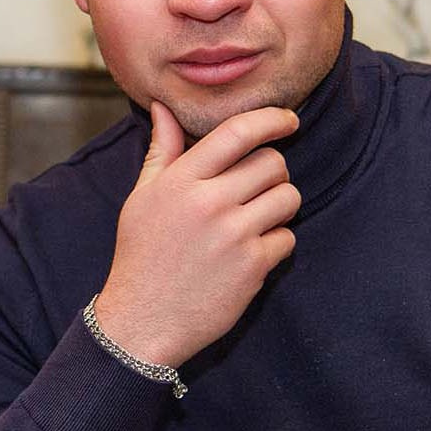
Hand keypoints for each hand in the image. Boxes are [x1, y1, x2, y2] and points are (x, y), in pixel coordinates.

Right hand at [94, 100, 300, 368]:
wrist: (142, 322)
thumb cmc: (142, 256)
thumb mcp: (142, 198)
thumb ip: (161, 151)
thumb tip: (164, 108)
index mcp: (181, 181)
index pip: (238, 132)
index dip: (271, 119)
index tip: (288, 120)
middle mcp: (209, 203)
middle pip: (272, 163)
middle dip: (272, 172)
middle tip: (257, 189)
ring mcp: (234, 235)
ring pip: (288, 197)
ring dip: (280, 205)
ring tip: (256, 219)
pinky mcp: (253, 266)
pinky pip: (287, 238)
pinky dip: (276, 243)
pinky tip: (251, 254)